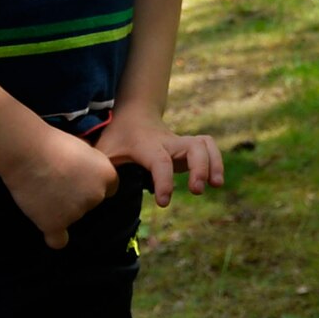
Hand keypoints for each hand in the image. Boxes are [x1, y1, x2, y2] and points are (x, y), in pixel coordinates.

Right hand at [2, 126, 120, 248]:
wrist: (28, 152)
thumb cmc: (54, 143)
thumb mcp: (84, 148)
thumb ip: (91, 165)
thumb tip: (87, 170)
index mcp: (108, 176)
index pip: (109, 188)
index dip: (93, 184)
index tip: (79, 179)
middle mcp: (97, 197)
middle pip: (91, 203)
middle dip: (78, 196)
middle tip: (57, 183)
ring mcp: (77, 212)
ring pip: (72, 217)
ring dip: (61, 209)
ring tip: (43, 192)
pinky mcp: (55, 223)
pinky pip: (59, 240)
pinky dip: (55, 237)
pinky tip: (50, 230)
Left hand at [97, 110, 223, 208]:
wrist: (135, 115)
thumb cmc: (118, 137)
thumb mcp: (104, 151)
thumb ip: (103, 170)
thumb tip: (101, 193)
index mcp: (146, 146)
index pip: (160, 162)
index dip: (164, 181)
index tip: (164, 202)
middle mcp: (169, 142)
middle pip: (193, 147)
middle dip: (199, 168)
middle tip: (197, 190)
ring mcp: (181, 143)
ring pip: (206, 144)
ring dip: (215, 163)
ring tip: (216, 184)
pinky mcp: (189, 147)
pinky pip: (209, 148)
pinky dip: (217, 161)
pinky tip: (214, 180)